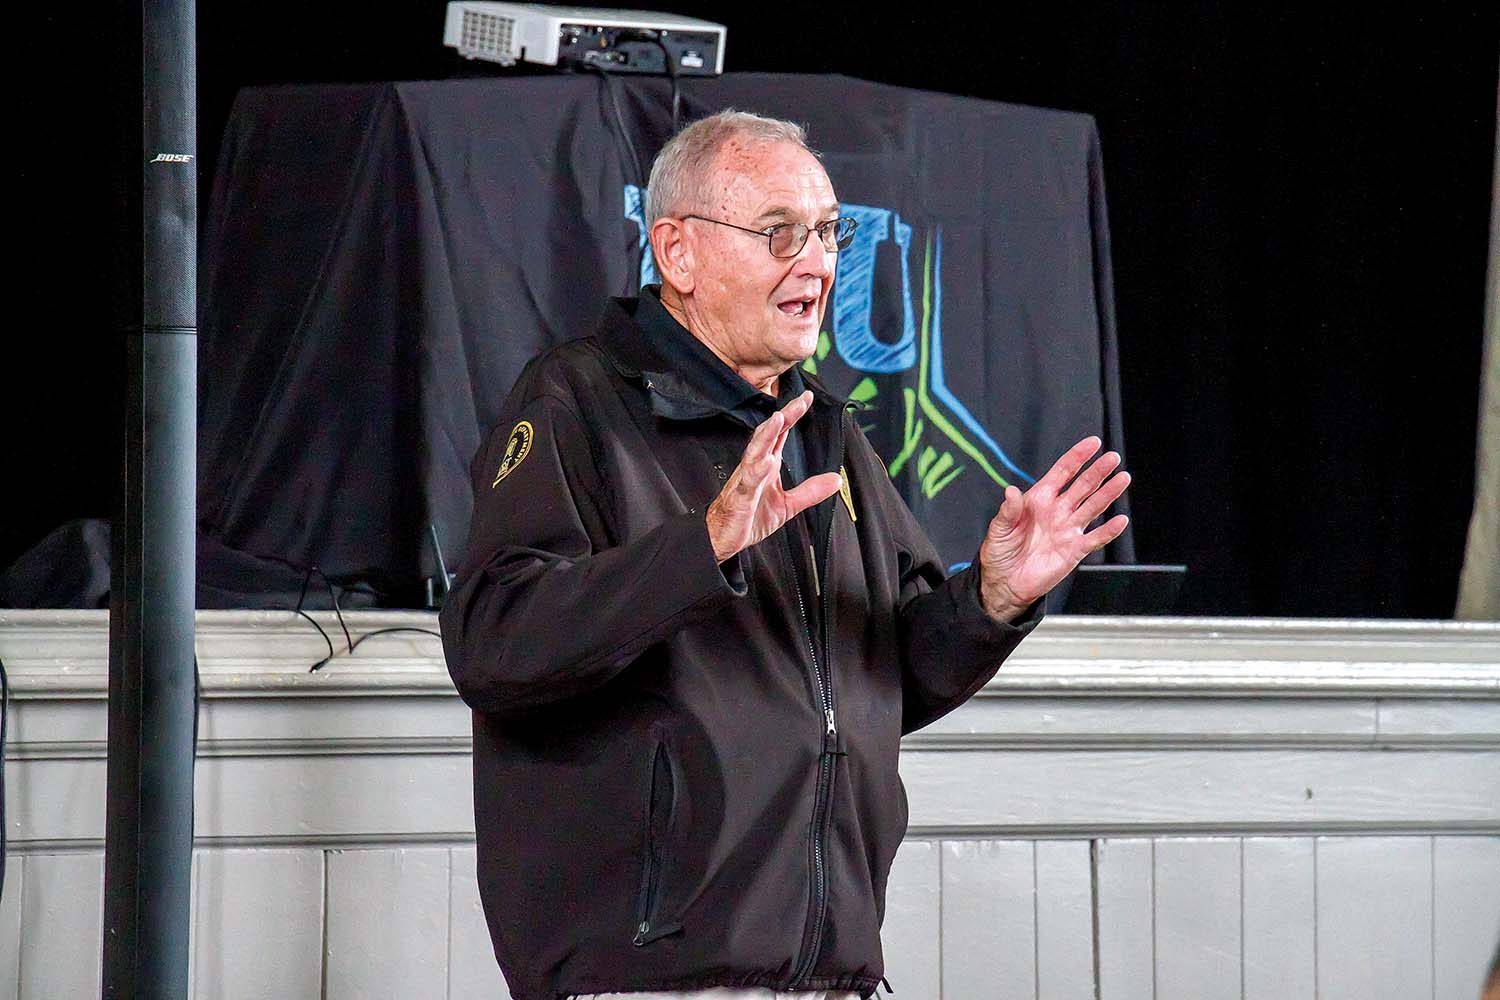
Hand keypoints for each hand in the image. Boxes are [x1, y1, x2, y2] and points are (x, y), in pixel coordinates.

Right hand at [706, 391, 843, 562]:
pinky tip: (766, 462)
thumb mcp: (788, 505)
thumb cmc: (751, 517)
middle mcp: (755, 466)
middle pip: (769, 434)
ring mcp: (745, 479)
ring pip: (755, 451)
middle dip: (782, 416)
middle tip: (799, 400)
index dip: (792, 414)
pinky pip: (748, 480)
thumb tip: (837, 479)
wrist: (723, 538)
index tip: (806, 397)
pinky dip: (756, 470)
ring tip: (778, 419)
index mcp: (767, 464)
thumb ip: (810, 491)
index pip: (780, 433)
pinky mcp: (739, 497)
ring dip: (767, 434)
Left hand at [978, 436, 1131, 619]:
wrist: (1005, 583)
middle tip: (1113, 458)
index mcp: (1039, 499)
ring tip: (1123, 479)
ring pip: (1093, 507)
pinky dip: (1108, 531)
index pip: (1063, 472)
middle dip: (1098, 471)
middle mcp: (1058, 511)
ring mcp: (1068, 529)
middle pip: (1083, 486)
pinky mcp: (1074, 550)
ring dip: (1108, 493)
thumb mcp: (998, 529)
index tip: (1093, 443)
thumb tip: (1011, 491)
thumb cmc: (1000, 553)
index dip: (1077, 457)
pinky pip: (1095, 538)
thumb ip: (1008, 511)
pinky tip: (1120, 520)